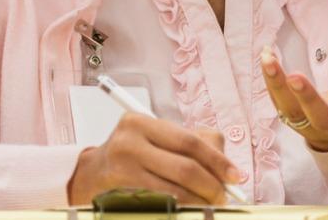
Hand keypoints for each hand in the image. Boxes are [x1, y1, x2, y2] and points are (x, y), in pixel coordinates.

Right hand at [67, 113, 245, 204]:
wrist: (92, 173)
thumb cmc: (134, 154)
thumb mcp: (158, 139)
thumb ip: (194, 143)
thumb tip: (227, 167)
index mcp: (142, 121)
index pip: (190, 141)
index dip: (218, 161)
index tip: (236, 176)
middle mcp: (130, 138)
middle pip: (185, 166)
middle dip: (212, 185)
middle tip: (224, 196)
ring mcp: (122, 164)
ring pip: (175, 188)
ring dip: (199, 200)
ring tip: (210, 203)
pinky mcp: (120, 188)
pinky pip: (161, 200)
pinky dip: (182, 206)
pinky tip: (190, 206)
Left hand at [259, 45, 327, 152]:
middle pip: (319, 115)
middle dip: (307, 97)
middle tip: (295, 77)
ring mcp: (309, 120)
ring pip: (290, 107)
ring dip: (277, 84)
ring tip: (269, 59)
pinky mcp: (292, 111)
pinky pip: (277, 97)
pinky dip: (270, 76)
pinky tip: (265, 53)